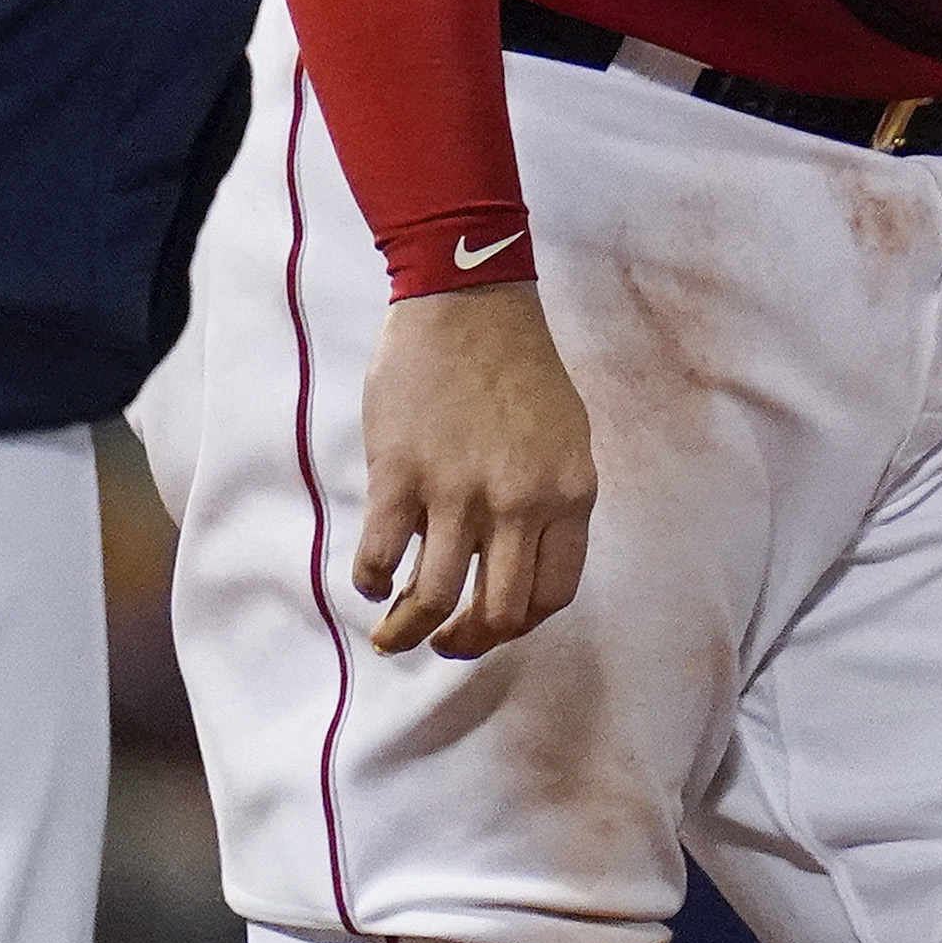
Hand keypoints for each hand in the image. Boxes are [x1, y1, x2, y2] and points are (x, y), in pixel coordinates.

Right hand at [356, 283, 598, 656]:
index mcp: (570, 493)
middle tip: (444, 642)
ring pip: (434, 599)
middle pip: (498, 612)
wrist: (468, 300)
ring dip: (409, 631)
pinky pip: (381, 557)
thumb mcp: (565, 437)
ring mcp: (458, 491)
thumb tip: (518, 562)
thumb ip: (550, 500)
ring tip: (393, 636)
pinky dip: (372, 582)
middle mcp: (520, 502)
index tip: (494, 624)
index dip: (519, 624)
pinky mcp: (401, 475)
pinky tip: (371, 581)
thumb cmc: (517, 365)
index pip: (552, 594)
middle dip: (466, 642)